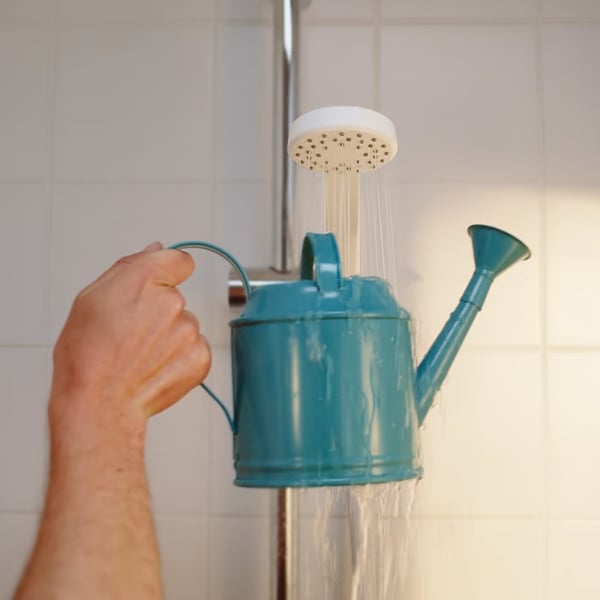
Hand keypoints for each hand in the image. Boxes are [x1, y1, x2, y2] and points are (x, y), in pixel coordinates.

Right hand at [49, 242, 210, 446]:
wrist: (99, 403)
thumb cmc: (87, 356)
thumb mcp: (90, 299)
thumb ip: (129, 267)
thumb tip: (155, 250)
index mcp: (144, 279)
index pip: (179, 261)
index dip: (168, 273)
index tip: (158, 286)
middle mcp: (173, 301)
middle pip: (176, 297)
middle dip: (159, 310)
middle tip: (132, 333)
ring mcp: (189, 330)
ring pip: (185, 324)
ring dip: (169, 335)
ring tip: (141, 355)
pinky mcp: (201, 356)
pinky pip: (194, 348)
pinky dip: (179, 357)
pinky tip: (155, 367)